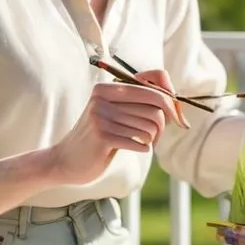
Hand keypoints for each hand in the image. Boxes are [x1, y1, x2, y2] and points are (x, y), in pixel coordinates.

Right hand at [49, 69, 184, 184]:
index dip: (172, 101)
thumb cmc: (100, 137)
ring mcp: (100, 116)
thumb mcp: (117, 113)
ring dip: (151, 140)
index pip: (154, 83)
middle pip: (156, 106)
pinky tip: (133, 148)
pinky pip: (140, 142)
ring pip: (150, 126)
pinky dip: (143, 148)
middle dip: (164, 126)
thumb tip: (177, 102)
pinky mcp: (102, 136)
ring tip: (140, 143)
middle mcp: (103, 97)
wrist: (67, 161)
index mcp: (108, 87)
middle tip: (155, 137)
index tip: (178, 118)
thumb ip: (140, 102)